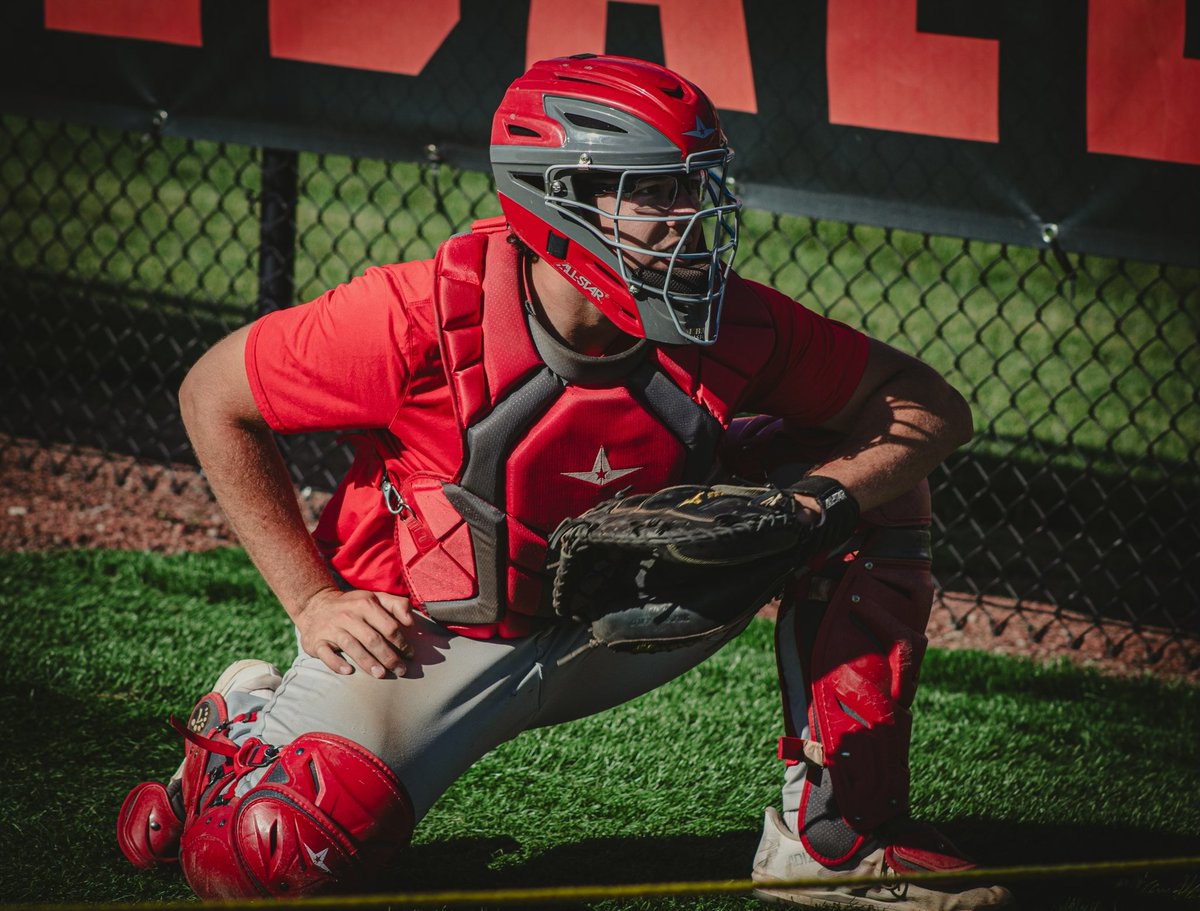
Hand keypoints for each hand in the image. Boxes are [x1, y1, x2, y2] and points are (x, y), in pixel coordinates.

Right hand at [294, 587, 414, 677]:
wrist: (314, 604)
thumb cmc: (352, 606)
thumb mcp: (374, 598)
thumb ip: (397, 605)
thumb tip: (411, 622)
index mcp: (365, 604)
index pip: (389, 626)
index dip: (402, 642)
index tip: (410, 655)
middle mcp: (348, 616)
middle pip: (373, 639)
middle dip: (389, 657)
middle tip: (401, 670)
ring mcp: (331, 628)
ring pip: (352, 647)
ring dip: (367, 662)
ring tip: (381, 675)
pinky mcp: (316, 641)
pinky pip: (326, 654)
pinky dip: (336, 663)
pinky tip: (348, 671)